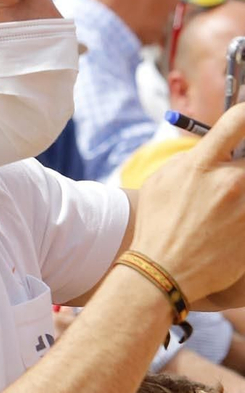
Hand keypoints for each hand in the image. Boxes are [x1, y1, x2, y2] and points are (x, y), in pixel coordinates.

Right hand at [133, 103, 244, 299]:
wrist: (164, 271)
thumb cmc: (156, 225)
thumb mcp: (159, 183)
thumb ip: (188, 160)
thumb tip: (212, 149)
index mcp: (201, 165)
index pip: (238, 121)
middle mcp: (230, 182)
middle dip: (243, 162)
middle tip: (235, 173)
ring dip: (242, 190)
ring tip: (228, 201)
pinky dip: (244, 212)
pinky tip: (230, 221)